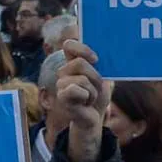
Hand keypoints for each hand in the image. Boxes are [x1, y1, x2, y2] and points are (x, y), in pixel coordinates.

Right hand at [59, 40, 107, 161]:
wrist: (94, 117)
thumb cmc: (97, 95)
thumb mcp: (101, 77)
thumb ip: (95, 65)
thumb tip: (95, 56)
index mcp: (72, 63)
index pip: (69, 45)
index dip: (82, 49)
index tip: (96, 60)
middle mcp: (63, 72)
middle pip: (80, 63)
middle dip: (95, 77)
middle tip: (95, 89)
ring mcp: (60, 84)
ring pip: (81, 79)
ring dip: (93, 91)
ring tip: (90, 98)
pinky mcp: (62, 97)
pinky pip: (75, 89)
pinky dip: (87, 96)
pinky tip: (85, 103)